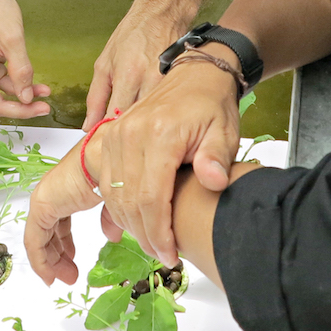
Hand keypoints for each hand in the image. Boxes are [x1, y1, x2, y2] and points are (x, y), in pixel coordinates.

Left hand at [25, 137, 104, 285]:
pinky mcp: (41, 206)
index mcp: (68, 190)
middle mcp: (53, 193)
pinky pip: (34, 241)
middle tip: (69, 274)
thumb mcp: (115, 203)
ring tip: (63, 278)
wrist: (110, 159)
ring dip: (51, 261)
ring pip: (40, 238)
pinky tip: (49, 275)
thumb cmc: (115, 172)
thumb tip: (112, 237)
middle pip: (50, 232)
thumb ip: (110, 220)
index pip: (60, 223)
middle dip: (58, 256)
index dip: (65, 245)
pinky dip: (40, 261)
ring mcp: (45, 198)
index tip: (72, 262)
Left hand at [84, 8, 185, 130]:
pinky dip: (161, 113)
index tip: (105, 140)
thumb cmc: (132, 35)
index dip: (109, 132)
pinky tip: (155, 115)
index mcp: (128, 75)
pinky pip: (168, 106)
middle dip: (128, 132)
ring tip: (138, 129)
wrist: (162, 14)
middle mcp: (149, 79)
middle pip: (138, 120)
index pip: (116, 116)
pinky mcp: (181, 82)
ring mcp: (168, 82)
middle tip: (121, 142)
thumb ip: (95, 97)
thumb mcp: (104, 63)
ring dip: (146, 125)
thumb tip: (88, 125)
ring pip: (155, 116)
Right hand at [87, 53, 242, 266]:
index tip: (171, 255)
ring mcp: (115, 134)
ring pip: (113, 194)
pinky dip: (118, 206)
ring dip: (129, 224)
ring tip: (152, 241)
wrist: (194, 75)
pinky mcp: (108, 137)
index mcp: (159, 134)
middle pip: (129, 201)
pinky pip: (106, 182)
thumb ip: (217, 158)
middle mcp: (129, 133)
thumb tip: (214, 182)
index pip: (152, 197)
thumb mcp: (224, 131)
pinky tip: (135, 220)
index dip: (159, 233)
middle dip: (145, 235)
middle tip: (163, 254)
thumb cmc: (211, 105)